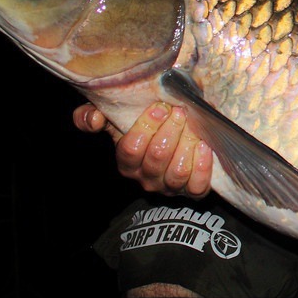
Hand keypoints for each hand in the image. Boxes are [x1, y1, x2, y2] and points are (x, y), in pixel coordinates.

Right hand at [74, 102, 213, 197]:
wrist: (174, 146)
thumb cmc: (144, 130)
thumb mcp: (116, 120)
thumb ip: (92, 116)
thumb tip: (94, 118)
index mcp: (127, 162)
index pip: (131, 149)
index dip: (145, 127)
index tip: (160, 106)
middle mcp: (146, 178)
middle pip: (157, 156)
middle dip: (170, 130)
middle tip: (179, 111)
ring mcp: (169, 187)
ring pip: (178, 171)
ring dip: (187, 145)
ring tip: (193, 126)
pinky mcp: (192, 191)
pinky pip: (197, 185)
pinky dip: (203, 166)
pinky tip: (204, 146)